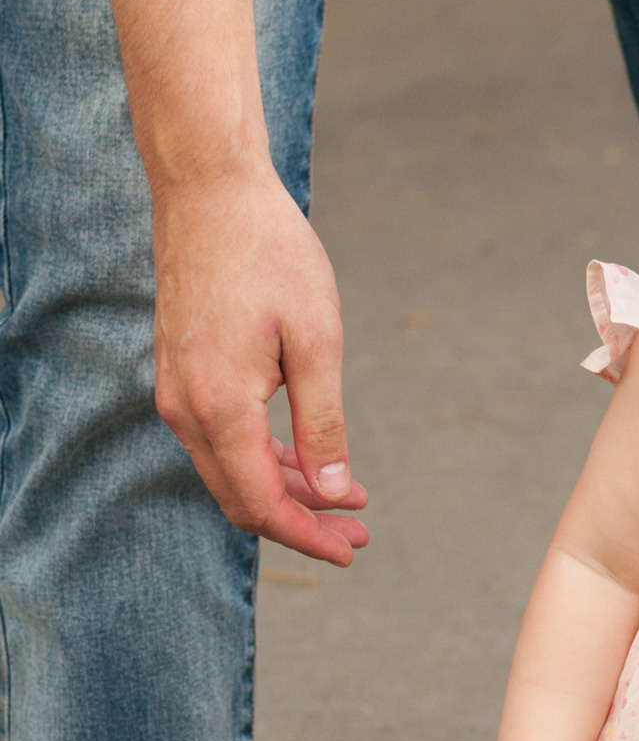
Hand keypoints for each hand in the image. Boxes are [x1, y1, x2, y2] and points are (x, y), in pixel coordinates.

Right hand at [151, 166, 369, 564]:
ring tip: (347, 497)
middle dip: (301, 522)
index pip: (261, 504)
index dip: (308, 535)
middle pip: (242, 498)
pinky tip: (308, 459)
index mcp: (220, 407)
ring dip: (287, 490)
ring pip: (232, 470)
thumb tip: (333, 491)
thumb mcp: (316, 342)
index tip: (352, 549)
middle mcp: (186, 409)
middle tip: (358, 531)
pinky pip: (222, 439)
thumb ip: (323, 424)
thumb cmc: (270, 255)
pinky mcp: (181, 374)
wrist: (210, 191)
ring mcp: (177, 392)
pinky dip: (265, 457)